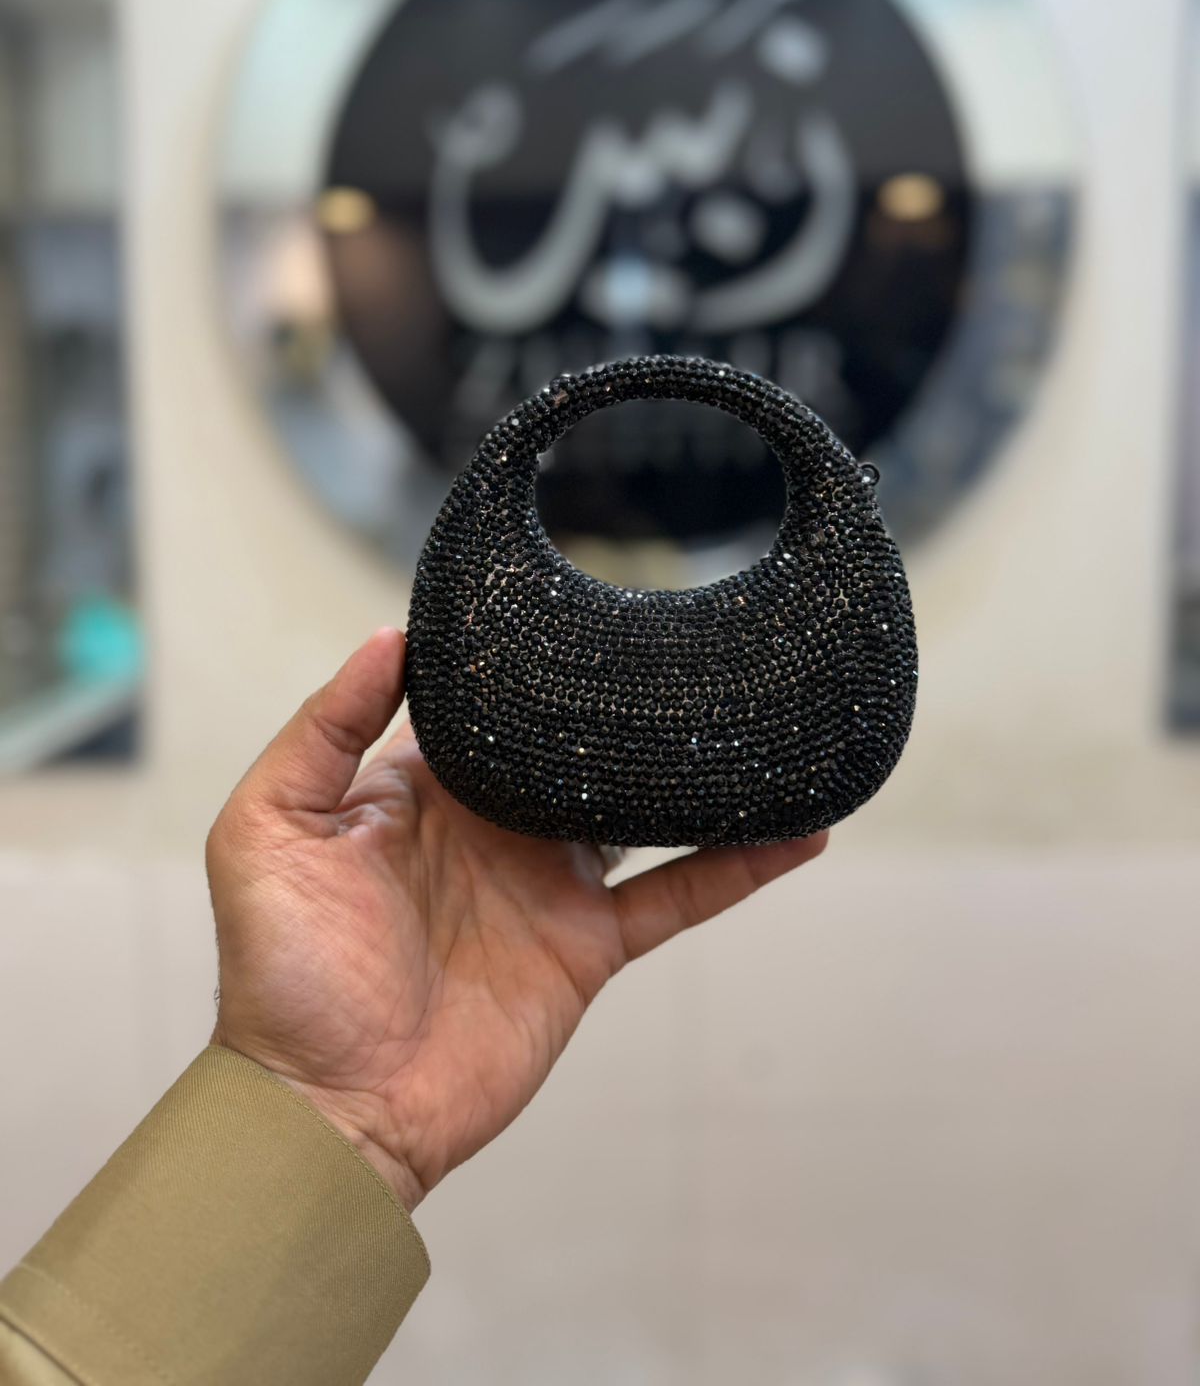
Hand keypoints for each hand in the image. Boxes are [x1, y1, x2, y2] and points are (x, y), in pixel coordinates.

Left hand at [207, 628, 826, 1210]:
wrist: (328, 1108)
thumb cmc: (281, 973)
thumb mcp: (267, 829)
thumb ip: (323, 729)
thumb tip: (389, 635)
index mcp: (421, 790)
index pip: (488, 708)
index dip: (528, 661)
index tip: (581, 601)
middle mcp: (493, 827)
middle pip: (576, 750)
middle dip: (626, 704)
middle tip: (691, 642)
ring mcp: (547, 885)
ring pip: (640, 811)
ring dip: (696, 773)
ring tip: (758, 717)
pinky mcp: (587, 946)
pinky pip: (676, 896)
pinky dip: (739, 867)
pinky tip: (799, 832)